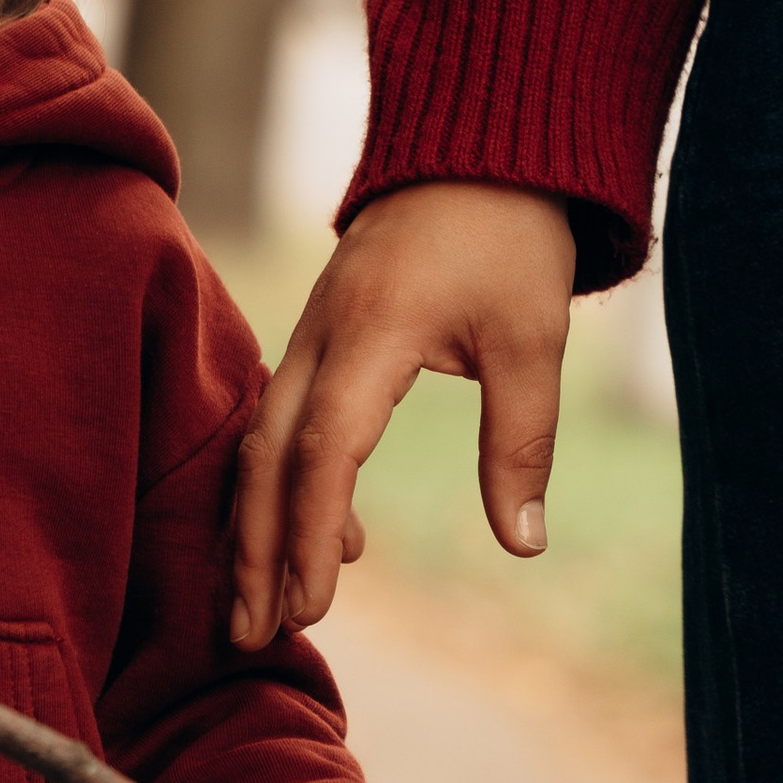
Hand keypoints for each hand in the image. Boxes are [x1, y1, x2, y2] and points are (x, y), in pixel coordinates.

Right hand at [231, 180, 574, 645]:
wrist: (476, 146)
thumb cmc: (509, 237)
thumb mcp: (531, 338)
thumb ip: (522, 441)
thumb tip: (522, 542)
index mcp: (369, 335)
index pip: (323, 452)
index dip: (310, 535)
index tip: (310, 608)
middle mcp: (319, 337)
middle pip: (266, 458)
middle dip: (255, 550)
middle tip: (250, 635)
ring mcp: (309, 334)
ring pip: (261, 443)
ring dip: (257, 527)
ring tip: (261, 609)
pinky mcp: (317, 337)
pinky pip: (280, 421)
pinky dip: (285, 486)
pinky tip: (332, 541)